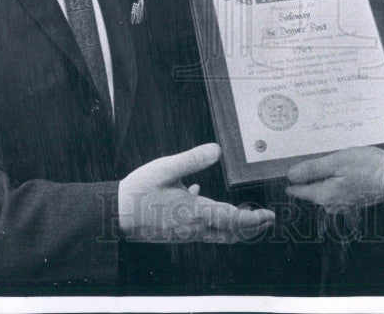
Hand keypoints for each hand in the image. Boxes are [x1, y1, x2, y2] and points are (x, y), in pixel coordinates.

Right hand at [118, 143, 274, 242]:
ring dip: (236, 227)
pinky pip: (201, 230)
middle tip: (268, 220)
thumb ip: (193, 159)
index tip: (269, 216)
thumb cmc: (138, 191)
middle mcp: (193, 228)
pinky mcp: (176, 233)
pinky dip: (212, 220)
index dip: (254, 219)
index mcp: (195, 213)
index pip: (233, 220)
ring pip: (218, 235)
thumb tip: (217, 149)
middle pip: (230, 233)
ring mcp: (184, 234)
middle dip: (252, 227)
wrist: (114, 215)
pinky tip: (203, 200)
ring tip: (249, 217)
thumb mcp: (166, 169)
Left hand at [285, 146, 383, 208]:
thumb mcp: (336, 162)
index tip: (287, 179)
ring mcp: (346, 203)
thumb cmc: (367, 167)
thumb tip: (291, 176)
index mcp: (326, 195)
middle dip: (308, 181)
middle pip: (314, 192)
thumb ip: (313, 169)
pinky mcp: (357, 199)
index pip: (302, 191)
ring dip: (323, 181)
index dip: (293, 183)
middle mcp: (334, 203)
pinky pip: (339, 192)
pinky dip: (336, 182)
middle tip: (302, 169)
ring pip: (327, 192)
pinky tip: (341, 173)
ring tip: (322, 167)